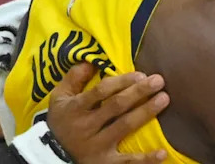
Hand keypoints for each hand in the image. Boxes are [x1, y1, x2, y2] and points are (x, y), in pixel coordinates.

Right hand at [47, 63, 169, 163]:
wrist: (50, 156)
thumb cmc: (62, 121)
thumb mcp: (59, 97)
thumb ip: (74, 77)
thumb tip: (91, 61)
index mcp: (75, 108)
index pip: (101, 91)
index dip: (122, 81)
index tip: (141, 74)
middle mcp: (86, 127)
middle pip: (116, 106)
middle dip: (139, 92)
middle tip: (159, 81)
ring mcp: (96, 147)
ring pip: (124, 127)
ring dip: (145, 113)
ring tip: (164, 99)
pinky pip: (126, 162)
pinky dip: (145, 159)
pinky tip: (162, 153)